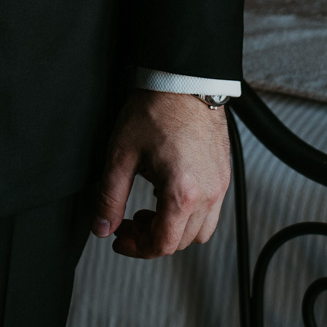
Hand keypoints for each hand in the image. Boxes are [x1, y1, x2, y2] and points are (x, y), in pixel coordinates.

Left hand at [91, 90, 230, 257]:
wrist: (184, 78)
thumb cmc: (156, 108)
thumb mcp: (122, 153)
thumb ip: (110, 196)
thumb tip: (102, 226)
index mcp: (183, 192)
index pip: (163, 244)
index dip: (137, 247)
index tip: (120, 237)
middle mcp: (209, 193)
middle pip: (181, 242)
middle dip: (151, 238)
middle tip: (128, 221)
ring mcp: (220, 184)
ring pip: (200, 231)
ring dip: (173, 228)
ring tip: (150, 208)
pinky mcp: (224, 173)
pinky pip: (210, 210)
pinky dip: (188, 212)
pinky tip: (167, 191)